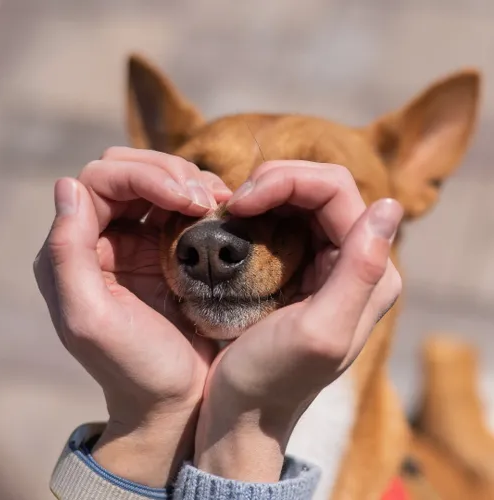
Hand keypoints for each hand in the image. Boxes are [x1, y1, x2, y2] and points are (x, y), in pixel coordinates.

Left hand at [33, 147, 230, 485]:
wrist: (179, 400)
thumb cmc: (136, 368)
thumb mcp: (91, 320)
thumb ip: (67, 254)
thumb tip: (68, 187)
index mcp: (77, 251)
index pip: (102, 181)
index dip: (145, 177)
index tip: (189, 201)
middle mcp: (105, 237)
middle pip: (129, 170)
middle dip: (170, 174)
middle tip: (206, 199)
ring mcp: (141, 241)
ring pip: (159, 180)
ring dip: (190, 182)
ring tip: (218, 204)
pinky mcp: (173, 249)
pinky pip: (185, 204)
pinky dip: (204, 198)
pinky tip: (222, 211)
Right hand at [194, 161, 402, 481]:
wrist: (243, 412)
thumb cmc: (272, 379)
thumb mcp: (319, 331)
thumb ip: (360, 270)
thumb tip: (390, 205)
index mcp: (369, 272)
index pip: (335, 191)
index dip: (287, 182)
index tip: (241, 203)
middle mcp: (354, 261)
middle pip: (319, 187)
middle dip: (273, 182)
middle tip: (233, 203)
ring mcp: (325, 262)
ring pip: (299, 199)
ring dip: (264, 194)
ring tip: (230, 212)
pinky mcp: (298, 268)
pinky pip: (283, 221)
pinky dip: (258, 212)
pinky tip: (235, 224)